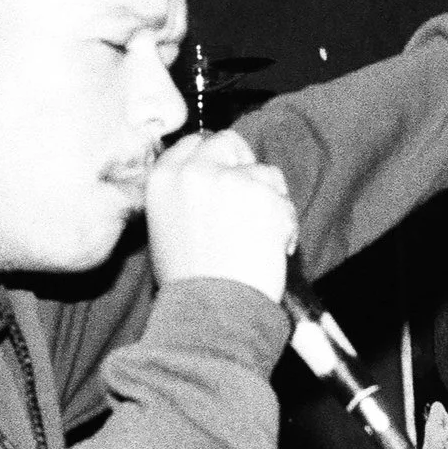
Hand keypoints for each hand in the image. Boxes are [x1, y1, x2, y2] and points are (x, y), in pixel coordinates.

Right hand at [146, 130, 295, 303]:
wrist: (213, 306)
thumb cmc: (189, 278)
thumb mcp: (165, 227)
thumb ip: (183, 194)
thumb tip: (210, 178)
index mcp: (162, 178)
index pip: (192, 143)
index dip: (212, 157)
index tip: (223, 172)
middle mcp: (194, 170)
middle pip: (228, 142)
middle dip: (242, 165)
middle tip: (247, 198)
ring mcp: (231, 179)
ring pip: (263, 170)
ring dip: (267, 195)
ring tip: (257, 233)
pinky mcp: (264, 193)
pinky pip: (284, 197)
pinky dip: (284, 220)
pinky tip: (271, 245)